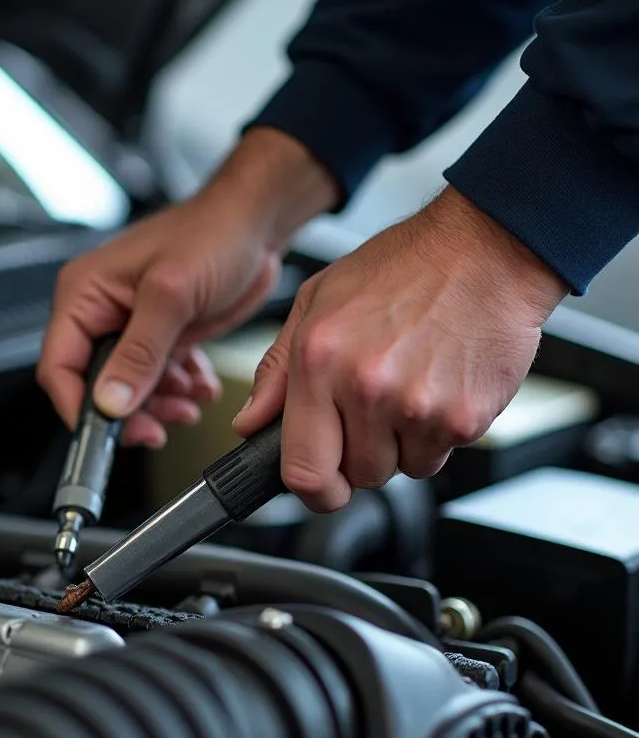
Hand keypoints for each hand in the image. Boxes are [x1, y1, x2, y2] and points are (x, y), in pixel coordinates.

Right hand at [37, 129, 338, 446]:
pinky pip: (157, 382)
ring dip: (159, 406)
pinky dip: (179, 392)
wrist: (256, 223)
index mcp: (84, 294)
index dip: (78, 407)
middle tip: (156, 428)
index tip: (107, 433)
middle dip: (127, 412)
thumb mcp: (172, 295)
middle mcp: (101, 313)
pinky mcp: (161, 339)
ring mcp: (131, 329)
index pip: (58, 367)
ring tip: (187, 403)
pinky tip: (198, 385)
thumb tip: (110, 401)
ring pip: (128, 392)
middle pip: (94, 387)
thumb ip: (139, 353)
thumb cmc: (213, 232)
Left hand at [232, 187, 568, 510]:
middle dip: (362, 454)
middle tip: (375, 408)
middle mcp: (366, 388)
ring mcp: (417, 406)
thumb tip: (250, 423)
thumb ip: (277, 369)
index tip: (320, 487)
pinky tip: (438, 385)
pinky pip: (441, 455)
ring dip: (403, 445)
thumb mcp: (317, 301)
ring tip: (410, 387)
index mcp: (319, 362)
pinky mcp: (464, 417)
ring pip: (401, 469)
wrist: (486, 246)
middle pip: (357, 475)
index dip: (312, 491)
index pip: (303, 470)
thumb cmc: (403, 268)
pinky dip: (438, 433)